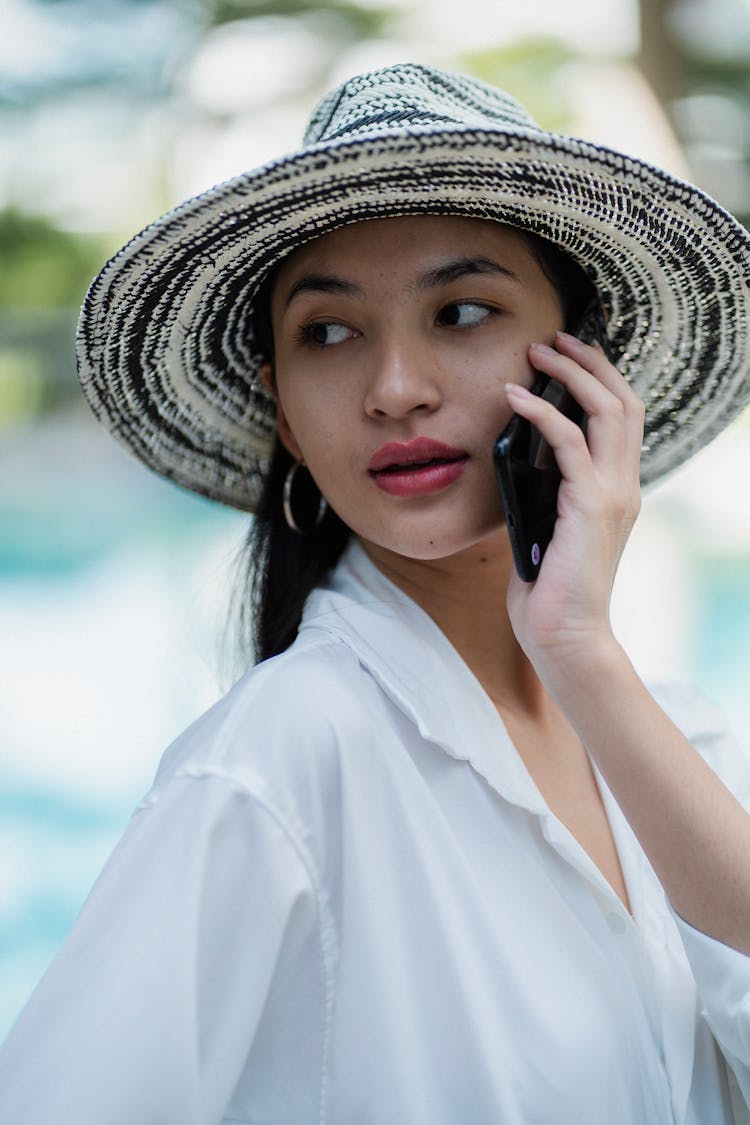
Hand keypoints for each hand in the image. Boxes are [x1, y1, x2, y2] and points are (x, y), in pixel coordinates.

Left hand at [503, 331, 643, 682]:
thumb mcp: (545, 527)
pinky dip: (542, 413)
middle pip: (623, 401)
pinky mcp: (591, 507)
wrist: (564, 635)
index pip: (622, 417)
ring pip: (607, 411)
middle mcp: (624, 486)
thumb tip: (513, 457)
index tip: (565, 353)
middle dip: (589, 361)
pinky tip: (514, 398)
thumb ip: (543, 492)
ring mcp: (613, 495)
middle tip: (554, 339)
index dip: (598, 378)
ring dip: (571, 374)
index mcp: (616, 489)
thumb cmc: (548, 588)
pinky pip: (571, 444)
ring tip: (537, 353)